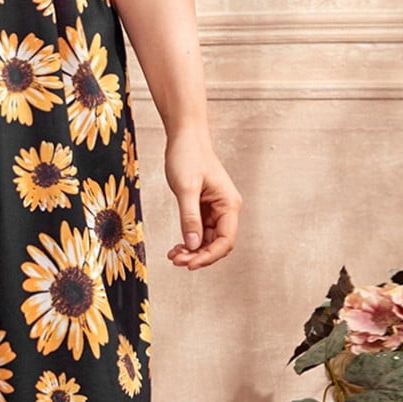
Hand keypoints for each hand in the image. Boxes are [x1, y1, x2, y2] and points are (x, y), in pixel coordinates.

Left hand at [162, 126, 240, 268]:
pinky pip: (200, 231)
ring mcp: (215, 209)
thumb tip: (193, 245)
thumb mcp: (186, 188)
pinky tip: (177, 246)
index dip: (209, 256)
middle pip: (217, 244)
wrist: (184, 137)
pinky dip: (189, 241)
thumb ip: (190, 218)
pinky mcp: (204, 207)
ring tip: (173, 255)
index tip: (190, 264)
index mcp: (229, 204)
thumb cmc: (188, 156)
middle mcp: (226, 209)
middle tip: (176, 260)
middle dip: (199, 256)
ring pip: (208, 240)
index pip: (225, 240)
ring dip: (193, 251)